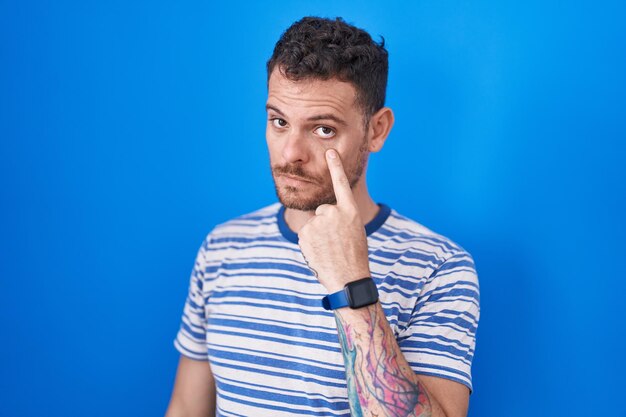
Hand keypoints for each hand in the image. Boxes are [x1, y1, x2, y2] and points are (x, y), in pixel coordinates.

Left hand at [298, 149, 370, 292]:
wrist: (348, 278)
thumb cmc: (354, 257)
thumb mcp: (354, 231)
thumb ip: (341, 218)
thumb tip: (324, 213)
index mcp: (350, 211)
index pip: (342, 184)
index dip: (336, 167)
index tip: (331, 151)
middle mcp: (333, 212)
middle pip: (323, 212)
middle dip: (326, 225)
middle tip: (336, 243)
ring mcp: (319, 222)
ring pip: (314, 224)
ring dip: (319, 236)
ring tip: (329, 250)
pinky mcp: (306, 233)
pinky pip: (306, 234)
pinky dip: (311, 243)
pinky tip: (321, 253)